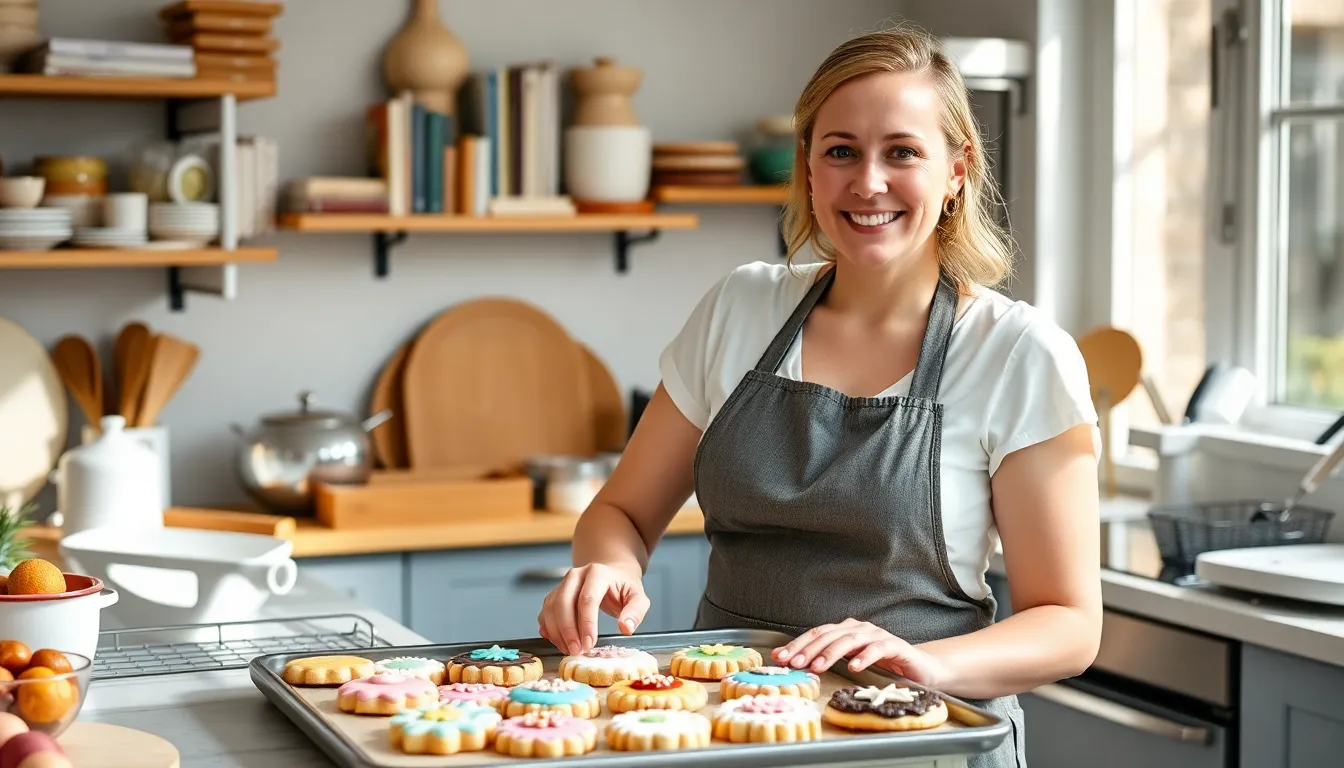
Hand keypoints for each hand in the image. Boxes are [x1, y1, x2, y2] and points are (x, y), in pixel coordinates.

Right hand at [537, 563, 649, 655]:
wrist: (612, 574)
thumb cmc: (624, 587)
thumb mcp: (638, 597)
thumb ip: (635, 612)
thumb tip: (625, 628)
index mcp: (597, 573)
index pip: (587, 598)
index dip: (586, 624)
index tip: (589, 644)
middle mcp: (576, 575)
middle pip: (564, 603)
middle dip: (568, 631)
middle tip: (577, 651)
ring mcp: (562, 583)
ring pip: (551, 608)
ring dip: (557, 633)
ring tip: (570, 650)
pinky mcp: (554, 594)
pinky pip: (545, 612)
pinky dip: (549, 630)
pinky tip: (559, 643)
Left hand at [771, 618, 947, 687]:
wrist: (920, 667)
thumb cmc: (883, 665)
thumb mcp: (850, 662)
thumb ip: (826, 659)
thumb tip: (793, 661)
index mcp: (846, 630)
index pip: (817, 634)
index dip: (798, 644)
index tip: (780, 657)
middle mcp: (859, 628)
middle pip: (829, 634)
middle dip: (809, 648)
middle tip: (794, 663)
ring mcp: (877, 635)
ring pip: (850, 640)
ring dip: (831, 653)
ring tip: (818, 666)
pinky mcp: (895, 646)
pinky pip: (878, 649)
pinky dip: (865, 657)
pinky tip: (855, 667)